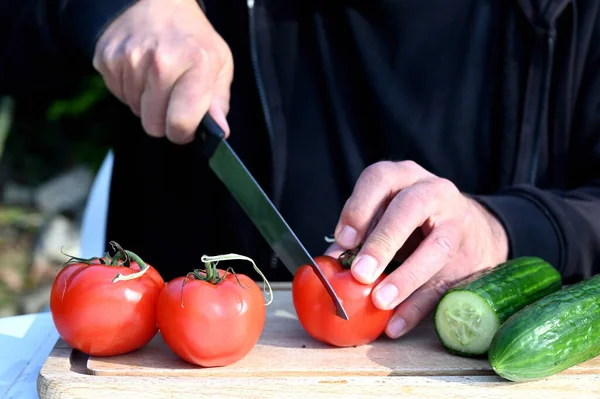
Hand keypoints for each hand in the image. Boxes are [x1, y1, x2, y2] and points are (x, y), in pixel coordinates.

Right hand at [92, 0, 233, 143]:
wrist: (159, 1)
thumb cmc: (192, 38)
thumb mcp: (220, 65)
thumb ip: (219, 102)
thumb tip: (219, 132)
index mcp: (196, 64)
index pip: (180, 123)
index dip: (183, 132)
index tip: (186, 126)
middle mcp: (160, 61)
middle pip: (153, 124)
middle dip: (164, 119)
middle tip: (172, 98)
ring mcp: (130, 59)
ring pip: (135, 111)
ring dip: (146, 102)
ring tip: (158, 78)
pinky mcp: (107, 58)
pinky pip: (118, 95)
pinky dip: (130, 90)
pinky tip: (142, 71)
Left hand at [327, 160, 508, 338]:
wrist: (474, 231)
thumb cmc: (414, 220)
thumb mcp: (386, 215)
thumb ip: (361, 234)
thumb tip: (331, 264)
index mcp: (405, 177)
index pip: (381, 178)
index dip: (360, 206)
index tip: (345, 240)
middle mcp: (433, 191)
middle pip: (409, 208)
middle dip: (382, 241)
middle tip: (360, 273)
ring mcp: (456, 223)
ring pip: (435, 247)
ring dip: (404, 277)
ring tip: (379, 301)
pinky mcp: (468, 257)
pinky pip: (443, 284)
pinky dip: (416, 307)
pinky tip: (396, 324)